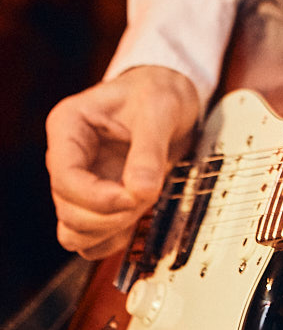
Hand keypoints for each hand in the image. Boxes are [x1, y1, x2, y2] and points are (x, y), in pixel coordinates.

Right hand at [46, 66, 199, 258]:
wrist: (170, 96)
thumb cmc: (157, 90)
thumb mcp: (160, 108)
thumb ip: (149, 150)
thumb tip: (140, 191)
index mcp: (69, 126)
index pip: (65, 178)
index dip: (97, 197)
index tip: (131, 197)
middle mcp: (67, 158)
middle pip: (69, 211)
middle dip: (110, 214)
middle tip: (145, 196)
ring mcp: (80, 182)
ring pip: (75, 231)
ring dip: (111, 228)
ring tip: (143, 202)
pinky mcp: (96, 201)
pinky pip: (91, 239)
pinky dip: (113, 238)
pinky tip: (137, 219)